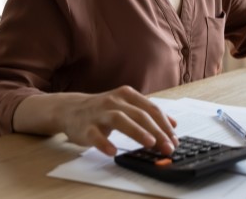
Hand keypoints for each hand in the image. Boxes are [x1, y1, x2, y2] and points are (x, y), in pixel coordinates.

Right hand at [58, 86, 178, 156]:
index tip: (174, 140)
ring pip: (120, 120)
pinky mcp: (86, 126)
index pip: (151, 109)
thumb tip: (172, 125)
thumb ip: (148, 113)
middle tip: (168, 146)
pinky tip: (112, 151)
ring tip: (149, 143)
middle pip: (139, 114)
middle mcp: (115, 101)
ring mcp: (100, 113)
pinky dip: (104, 143)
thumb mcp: (127, 106)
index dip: (165, 125)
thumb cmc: (103, 109)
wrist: (70, 109)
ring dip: (136, 131)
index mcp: (127, 95)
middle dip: (157, 131)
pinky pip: (95, 135)